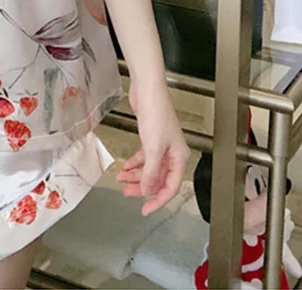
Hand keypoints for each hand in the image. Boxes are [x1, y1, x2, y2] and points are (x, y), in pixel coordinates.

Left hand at [116, 78, 189, 214]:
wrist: (148, 91)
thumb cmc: (156, 113)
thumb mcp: (153, 148)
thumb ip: (151, 172)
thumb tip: (147, 191)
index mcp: (179, 158)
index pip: (170, 187)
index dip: (158, 200)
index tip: (146, 210)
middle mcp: (172, 154)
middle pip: (158, 179)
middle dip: (142, 188)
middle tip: (128, 195)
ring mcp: (161, 146)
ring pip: (149, 168)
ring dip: (135, 175)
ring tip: (121, 180)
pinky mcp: (151, 138)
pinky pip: (144, 157)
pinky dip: (134, 163)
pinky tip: (125, 167)